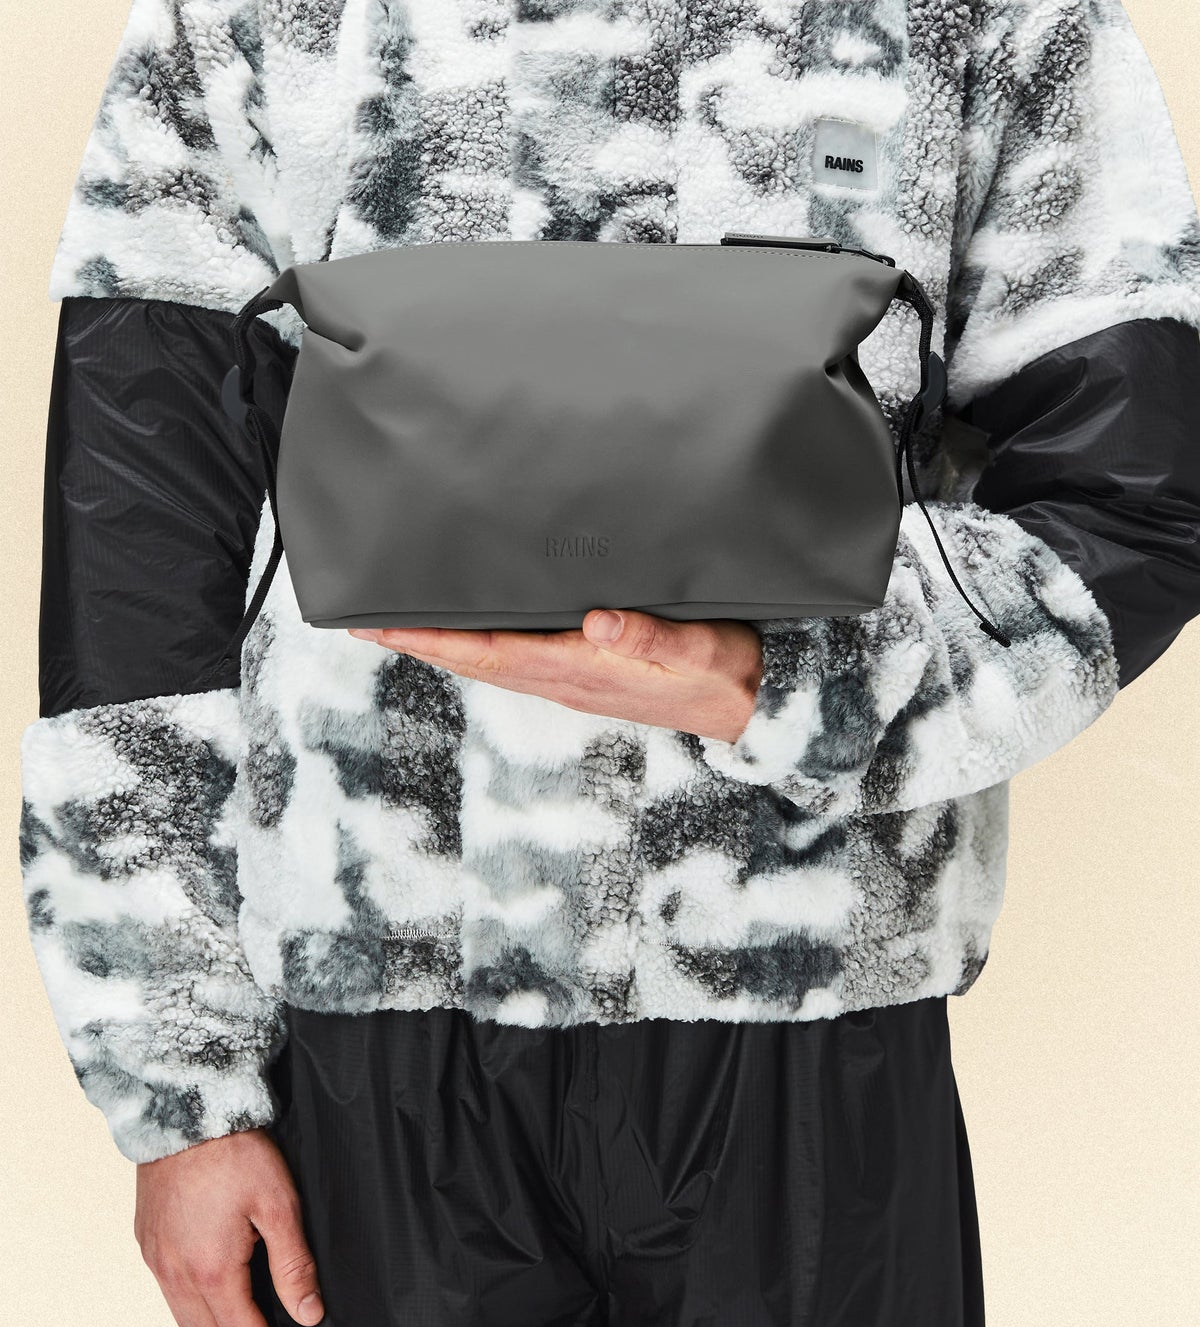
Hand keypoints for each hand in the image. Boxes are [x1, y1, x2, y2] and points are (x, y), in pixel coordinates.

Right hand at [134, 1129, 322, 1326]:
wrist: (184, 1108)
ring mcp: (158, 1263)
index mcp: (212, 1272)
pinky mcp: (151, 1246)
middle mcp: (177, 1277)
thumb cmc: (233, 1148)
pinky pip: (176, 1306)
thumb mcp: (279, 1202)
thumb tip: (309, 1315)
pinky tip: (221, 1326)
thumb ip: (294, 1265)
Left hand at [348, 609, 763, 742]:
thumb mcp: (697, 647)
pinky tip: (471, 632)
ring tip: (400, 624)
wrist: (756, 707)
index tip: (380, 625)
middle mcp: (565, 679)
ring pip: (490, 662)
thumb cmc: (727, 669)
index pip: (487, 652)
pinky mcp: (587, 676)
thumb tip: (600, 622)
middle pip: (473, 660)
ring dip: (443, 645)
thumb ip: (650, 636)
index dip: (430, 639)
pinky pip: (516, 661)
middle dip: (418, 641)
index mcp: (579, 669)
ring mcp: (573, 682)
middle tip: (363, 620)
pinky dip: (480, 646)